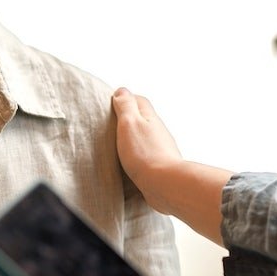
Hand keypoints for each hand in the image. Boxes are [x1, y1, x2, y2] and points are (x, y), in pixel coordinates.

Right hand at [112, 87, 184, 214]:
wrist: (165, 184)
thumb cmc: (145, 153)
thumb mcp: (129, 123)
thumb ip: (126, 106)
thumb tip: (122, 91)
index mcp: (150, 118)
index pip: (139, 100)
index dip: (126, 99)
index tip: (112, 103)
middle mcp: (158, 131)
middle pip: (143, 119)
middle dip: (129, 119)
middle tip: (112, 124)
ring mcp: (160, 149)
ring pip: (145, 138)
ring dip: (133, 138)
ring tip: (118, 145)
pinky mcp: (160, 166)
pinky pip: (146, 155)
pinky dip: (137, 155)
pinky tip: (129, 163)